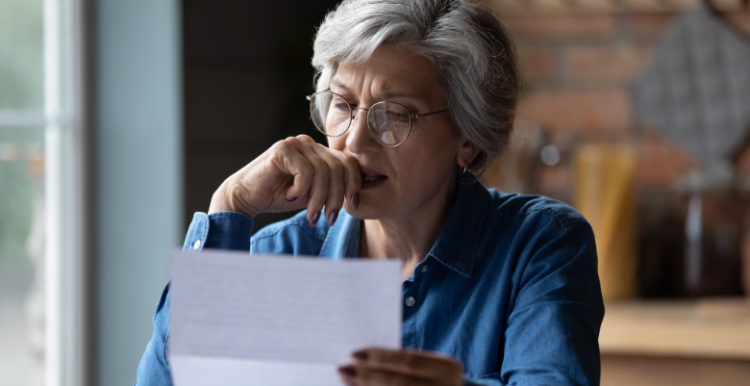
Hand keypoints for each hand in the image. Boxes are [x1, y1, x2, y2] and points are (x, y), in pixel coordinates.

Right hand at [208, 135, 361, 226]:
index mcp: (318, 151)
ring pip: (323, 172)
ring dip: (318, 199)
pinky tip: (289, 196)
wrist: (245, 198)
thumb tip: (357, 198)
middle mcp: (308, 143)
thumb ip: (332, 190)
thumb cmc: (279, 196)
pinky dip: (301, 190)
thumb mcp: (313, 195)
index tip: (353, 206)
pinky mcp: (282, 150)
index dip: (354, 184)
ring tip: (310, 214)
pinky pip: (305, 172)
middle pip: (338, 168)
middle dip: (336, 197)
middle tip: (327, 218)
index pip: (348, 162)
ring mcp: (295, 143)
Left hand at [338, 348, 463, 385]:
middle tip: (343, 368)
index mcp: (447, 368)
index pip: (407, 360)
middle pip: (398, 382)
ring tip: (346, 379)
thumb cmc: (434, 380)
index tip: (354, 352)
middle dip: (367, 375)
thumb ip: (404, 363)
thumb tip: (363, 359)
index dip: (380, 357)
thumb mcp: (429, 367)